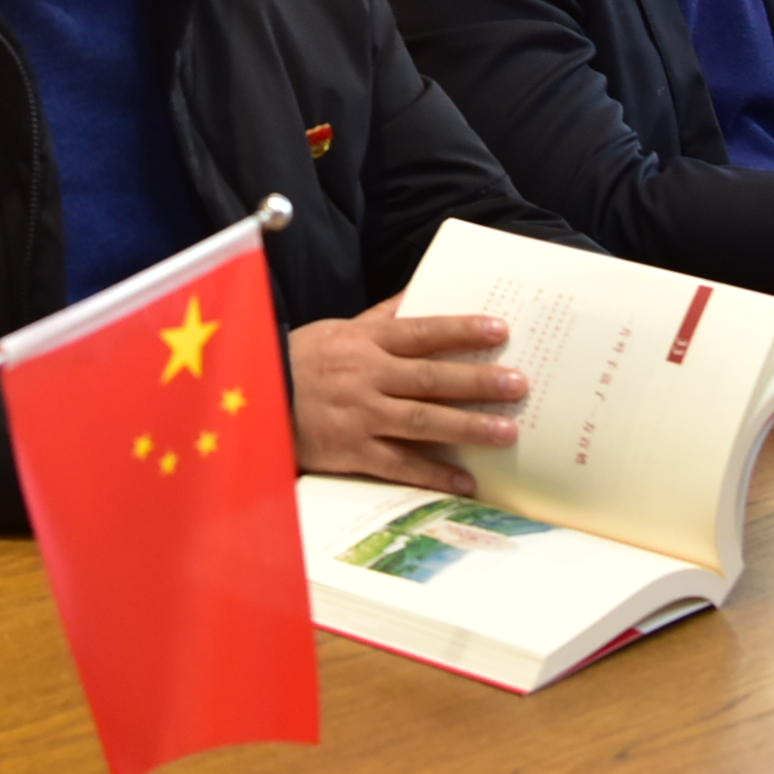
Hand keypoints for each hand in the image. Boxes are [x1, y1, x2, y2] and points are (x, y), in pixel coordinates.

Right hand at [288, 296, 527, 495]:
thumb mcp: (337, 330)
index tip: (501, 329)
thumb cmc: (300, 362)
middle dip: (478, 381)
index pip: (422, 332)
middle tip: (519, 384)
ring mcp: (360, 416)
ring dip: (467, 427)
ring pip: (422, 422)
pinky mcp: (351, 452)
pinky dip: (434, 474)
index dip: (462, 330)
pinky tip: (466, 482)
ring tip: (507, 431)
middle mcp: (367, 377)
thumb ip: (381, 317)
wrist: (254, 401)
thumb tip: (419, 292)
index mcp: (365, 342)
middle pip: (431, 378)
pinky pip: (399, 465)